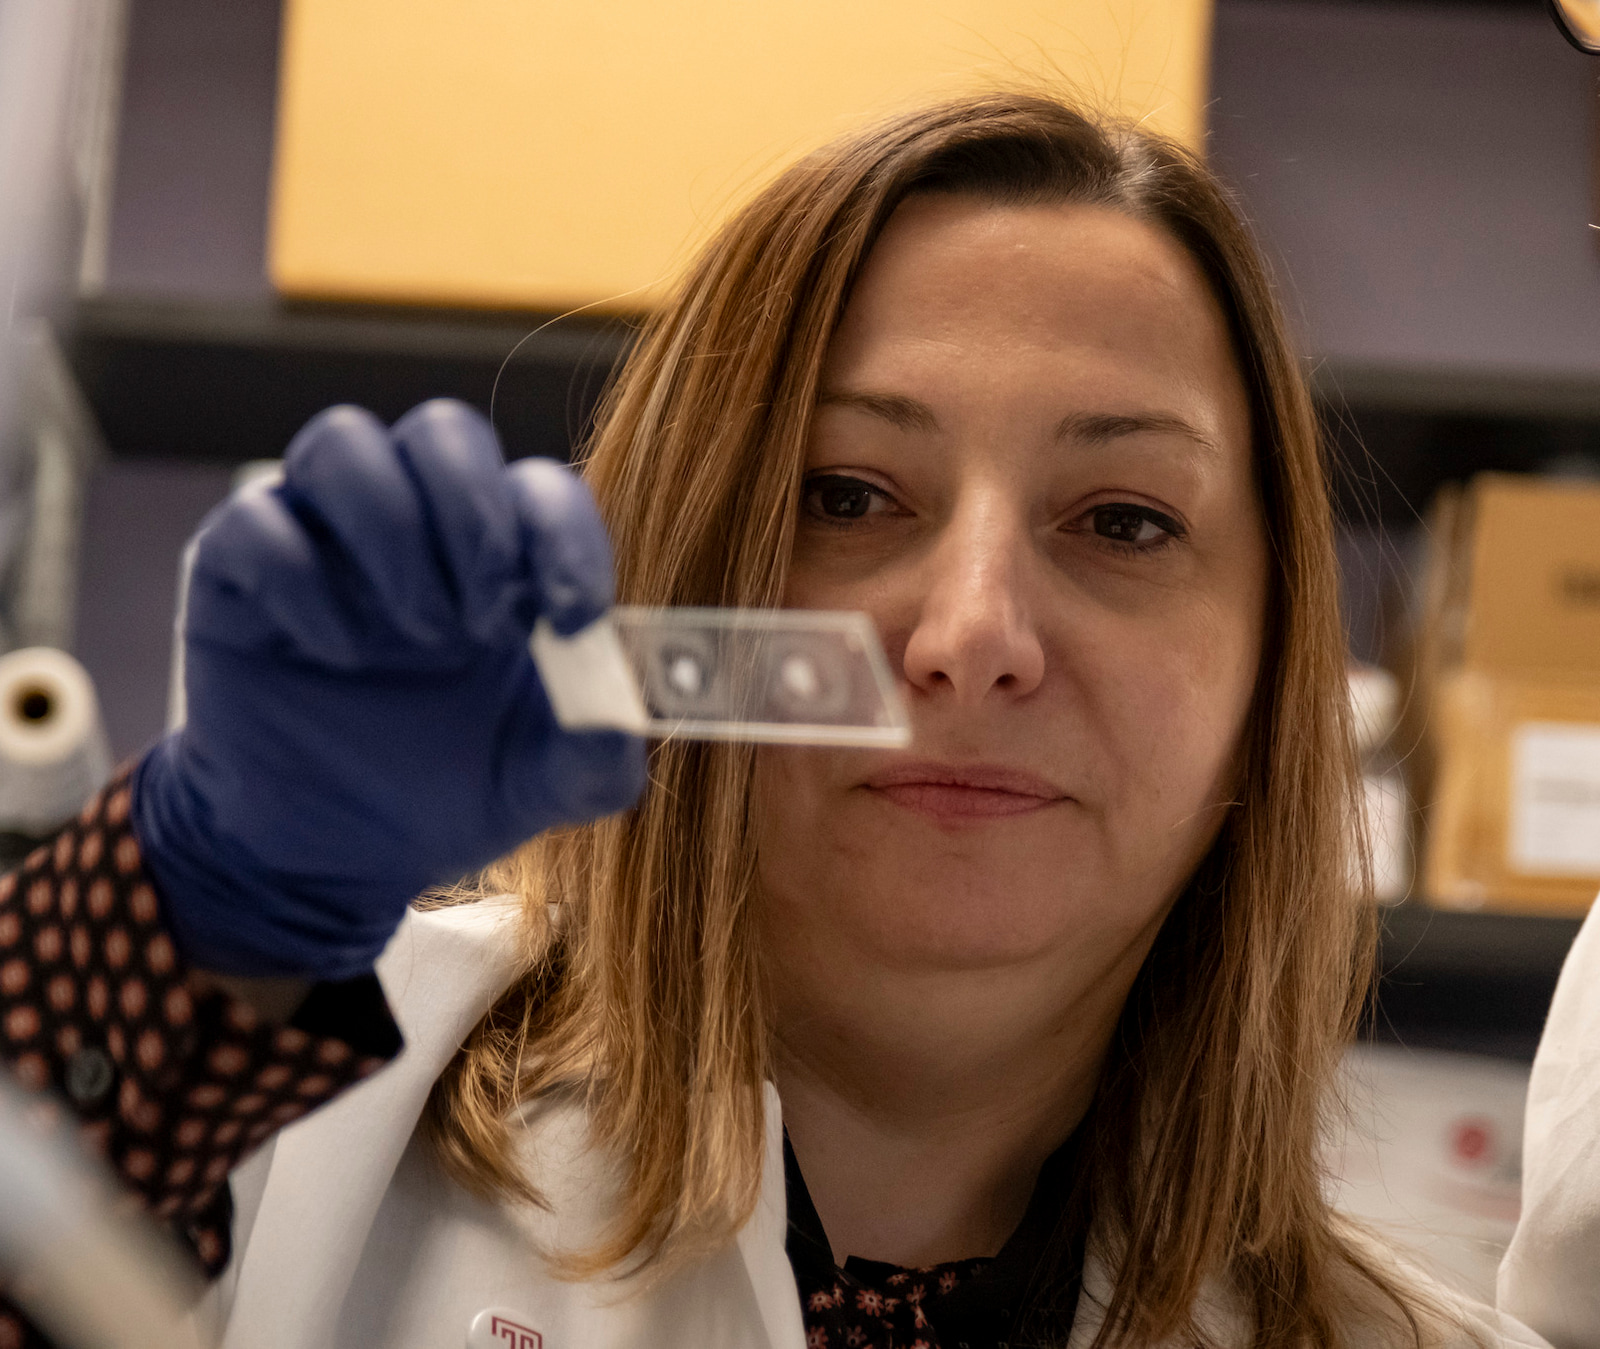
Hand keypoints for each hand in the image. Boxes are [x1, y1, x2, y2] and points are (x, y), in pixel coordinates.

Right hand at [132, 400, 644, 979]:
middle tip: (483, 622)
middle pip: (446, 430)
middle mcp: (415, 523)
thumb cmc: (447, 791)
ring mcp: (321, 537)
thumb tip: (624, 727)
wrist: (335, 854)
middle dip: (475, 517)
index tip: (578, 615)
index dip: (565, 534)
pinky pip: (255, 522)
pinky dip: (303, 583)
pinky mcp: (236, 573)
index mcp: (503, 555)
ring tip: (418, 630)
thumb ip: (596, 758)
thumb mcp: (539, 787)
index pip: (540, 487)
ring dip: (393, 532)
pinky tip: (338, 656)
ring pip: (345, 441)